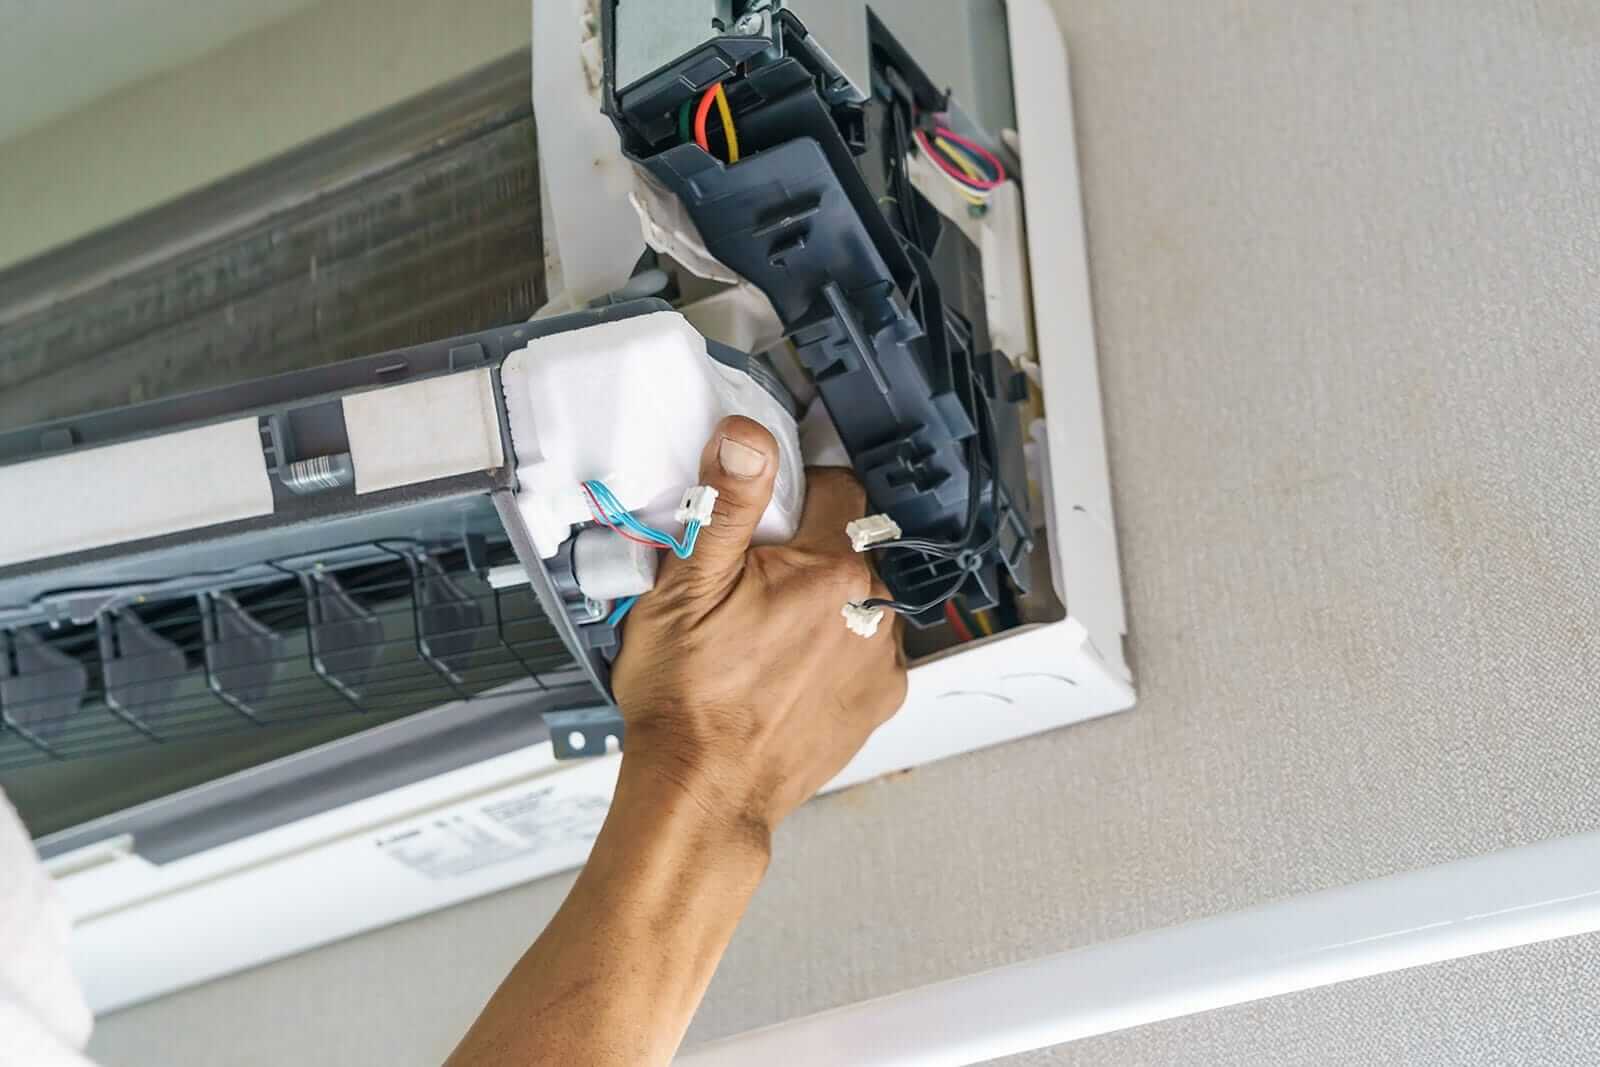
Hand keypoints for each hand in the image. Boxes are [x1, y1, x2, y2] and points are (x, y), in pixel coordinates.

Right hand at [612, 415, 907, 850]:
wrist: (700, 793)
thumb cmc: (688, 700)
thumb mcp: (684, 584)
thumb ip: (724, 502)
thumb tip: (747, 439)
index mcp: (832, 570)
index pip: (838, 487)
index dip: (796, 489)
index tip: (767, 513)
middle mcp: (872, 612)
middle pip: (850, 545)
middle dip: (807, 551)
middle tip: (750, 582)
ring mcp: (880, 662)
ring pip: (859, 599)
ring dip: (825, 602)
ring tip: (765, 633)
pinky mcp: (876, 703)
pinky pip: (863, 651)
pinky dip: (834, 651)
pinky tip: (785, 669)